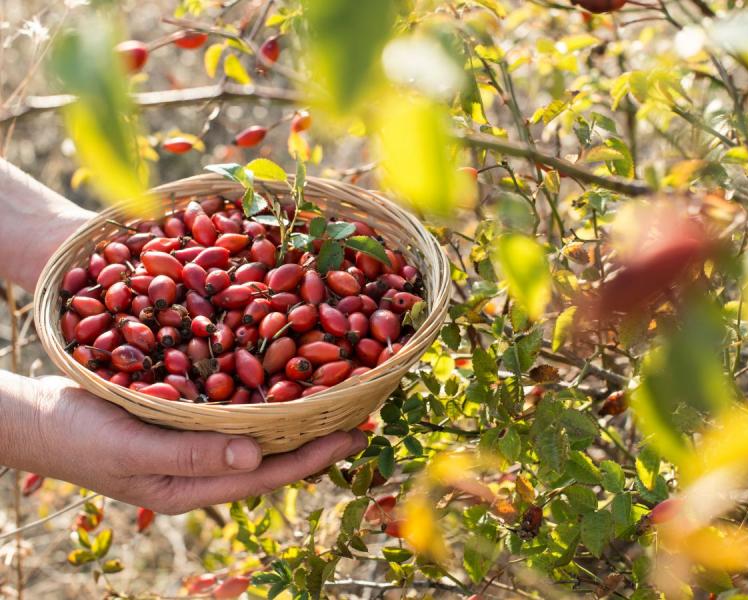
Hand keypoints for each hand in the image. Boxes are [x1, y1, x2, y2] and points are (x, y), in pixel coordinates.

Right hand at [3, 374, 366, 513]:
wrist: (36, 416)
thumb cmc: (78, 437)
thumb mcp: (133, 449)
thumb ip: (193, 455)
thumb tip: (257, 457)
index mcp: (195, 485)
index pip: (268, 475)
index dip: (314, 456)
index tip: (356, 435)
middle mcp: (202, 466)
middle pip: (271, 455)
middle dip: (316, 436)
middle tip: (361, 413)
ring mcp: (194, 442)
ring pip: (257, 431)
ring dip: (296, 414)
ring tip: (335, 395)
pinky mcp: (184, 418)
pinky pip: (234, 408)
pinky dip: (263, 394)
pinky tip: (282, 375)